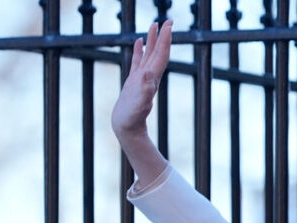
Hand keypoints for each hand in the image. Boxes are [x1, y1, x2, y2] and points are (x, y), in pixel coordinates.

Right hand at [111, 20, 171, 141]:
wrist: (127, 128)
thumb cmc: (132, 118)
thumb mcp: (139, 104)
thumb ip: (145, 91)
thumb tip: (149, 76)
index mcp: (151, 78)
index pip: (161, 55)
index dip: (166, 40)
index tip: (169, 25)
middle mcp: (149, 76)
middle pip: (158, 52)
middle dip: (163, 36)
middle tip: (168, 20)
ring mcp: (141, 77)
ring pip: (148, 54)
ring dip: (152, 40)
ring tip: (153, 24)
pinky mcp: (133, 81)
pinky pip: (137, 61)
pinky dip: (139, 50)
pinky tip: (138, 41)